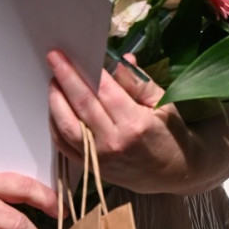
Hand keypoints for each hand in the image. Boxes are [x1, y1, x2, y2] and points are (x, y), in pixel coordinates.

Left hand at [47, 51, 228, 194]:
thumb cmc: (171, 135)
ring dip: (55, 102)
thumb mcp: (163, 104)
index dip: (86, 71)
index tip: (72, 56)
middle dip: (65, 79)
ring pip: (67, 127)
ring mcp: (100, 158)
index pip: (104, 91)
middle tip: (54, 59)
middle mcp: (114, 143)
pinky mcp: (92, 168)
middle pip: (82, 105)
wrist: (175, 173)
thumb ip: (138, 83)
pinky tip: (55, 109)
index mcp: (135, 124)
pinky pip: (65, 146)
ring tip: (53, 82)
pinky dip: (55, 126)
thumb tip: (119, 61)